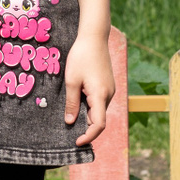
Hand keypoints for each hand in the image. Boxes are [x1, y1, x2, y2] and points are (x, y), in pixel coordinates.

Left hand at [62, 30, 113, 145]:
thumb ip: (72, 103)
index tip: (77, 142)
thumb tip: (70, 122)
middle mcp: (109, 94)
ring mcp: (110, 89)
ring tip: (71, 116)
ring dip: (87, 117)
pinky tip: (78, 103)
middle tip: (69, 133)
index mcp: (100, 95)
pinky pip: (100, 102)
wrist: (94, 37)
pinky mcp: (108, 84)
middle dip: (86, 128)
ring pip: (99, 110)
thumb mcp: (71, 81)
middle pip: (99, 119)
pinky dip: (90, 108)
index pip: (99, 125)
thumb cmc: (81, 57)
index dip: (89, 136)